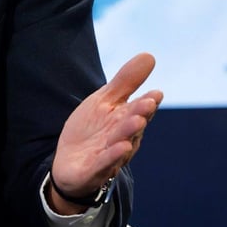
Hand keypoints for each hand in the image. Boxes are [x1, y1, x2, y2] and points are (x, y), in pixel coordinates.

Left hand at [49, 52, 162, 213]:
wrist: (70, 164)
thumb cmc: (92, 130)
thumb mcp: (104, 101)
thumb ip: (126, 82)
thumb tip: (150, 55)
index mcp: (125, 121)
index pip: (139, 110)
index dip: (148, 102)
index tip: (156, 93)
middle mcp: (122, 139)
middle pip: (132, 126)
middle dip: (140, 114)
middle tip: (147, 103)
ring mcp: (109, 157)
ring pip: (121, 145)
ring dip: (129, 133)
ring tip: (137, 120)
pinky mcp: (93, 171)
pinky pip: (104, 164)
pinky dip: (112, 156)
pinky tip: (121, 146)